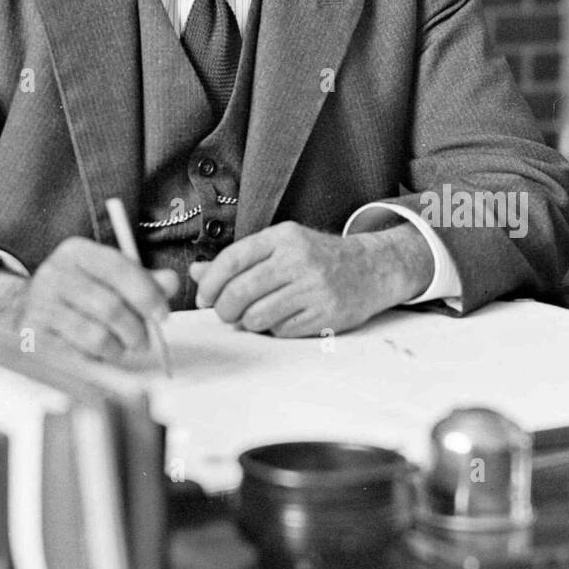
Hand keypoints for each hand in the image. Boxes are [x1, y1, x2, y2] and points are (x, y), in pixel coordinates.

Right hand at [0, 239, 178, 364]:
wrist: (24, 307)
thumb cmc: (79, 292)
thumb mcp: (108, 277)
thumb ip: (143, 279)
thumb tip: (171, 282)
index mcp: (77, 251)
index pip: (119, 268)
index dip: (147, 293)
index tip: (163, 315)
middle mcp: (55, 273)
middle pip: (110, 306)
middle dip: (137, 330)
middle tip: (145, 341)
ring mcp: (41, 306)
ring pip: (96, 336)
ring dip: (118, 349)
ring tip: (122, 348)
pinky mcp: (34, 337)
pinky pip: (78, 357)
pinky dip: (97, 361)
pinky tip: (99, 354)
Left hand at [188, 221, 432, 336]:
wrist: (372, 268)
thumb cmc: (317, 257)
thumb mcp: (280, 247)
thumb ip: (239, 260)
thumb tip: (197, 274)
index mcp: (283, 237)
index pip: (232, 259)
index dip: (209, 283)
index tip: (204, 297)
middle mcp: (298, 260)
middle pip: (239, 292)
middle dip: (224, 309)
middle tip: (225, 313)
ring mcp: (314, 288)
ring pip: (257, 317)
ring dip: (248, 322)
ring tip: (256, 315)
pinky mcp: (326, 315)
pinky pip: (281, 331)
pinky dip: (274, 330)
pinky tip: (283, 318)